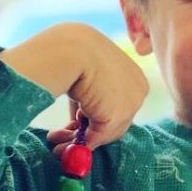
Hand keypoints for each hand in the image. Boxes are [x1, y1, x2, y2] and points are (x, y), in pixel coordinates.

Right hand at [0, 22, 148, 148]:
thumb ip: (85, 98)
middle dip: (88, 132)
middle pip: (115, 121)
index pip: (117, 104)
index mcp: (132, 73)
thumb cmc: (71, 53)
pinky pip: (97, 138)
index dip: (95, 116)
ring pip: (106, 132)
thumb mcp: (83, 73)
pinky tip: (59, 135)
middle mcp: (138, 88)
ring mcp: (131, 103)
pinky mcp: (118, 116)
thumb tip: (75, 121)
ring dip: (79, 139)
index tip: (75, 124)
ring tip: (53, 139)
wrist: (71, 49)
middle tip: (62, 141)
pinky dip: (78, 141)